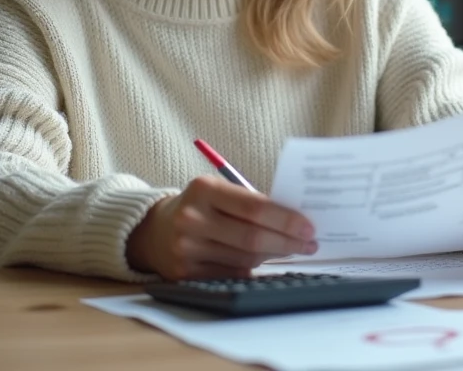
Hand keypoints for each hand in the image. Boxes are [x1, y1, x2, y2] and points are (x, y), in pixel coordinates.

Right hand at [126, 175, 317, 278]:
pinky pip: (232, 273)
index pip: (254, 206)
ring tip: (291, 249)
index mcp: (203, 189)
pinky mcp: (184, 273)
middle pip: (252, 237)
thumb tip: (294, 221)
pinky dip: (252, 268)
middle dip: (287, 242)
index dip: (285, 219)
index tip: (309, 226)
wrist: (153, 230)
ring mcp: (185, 248)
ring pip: (245, 258)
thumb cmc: (200, 207)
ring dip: (274, 256)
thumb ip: (250, 202)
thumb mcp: (218, 191)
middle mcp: (191, 218)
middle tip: (309, 244)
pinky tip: (264, 261)